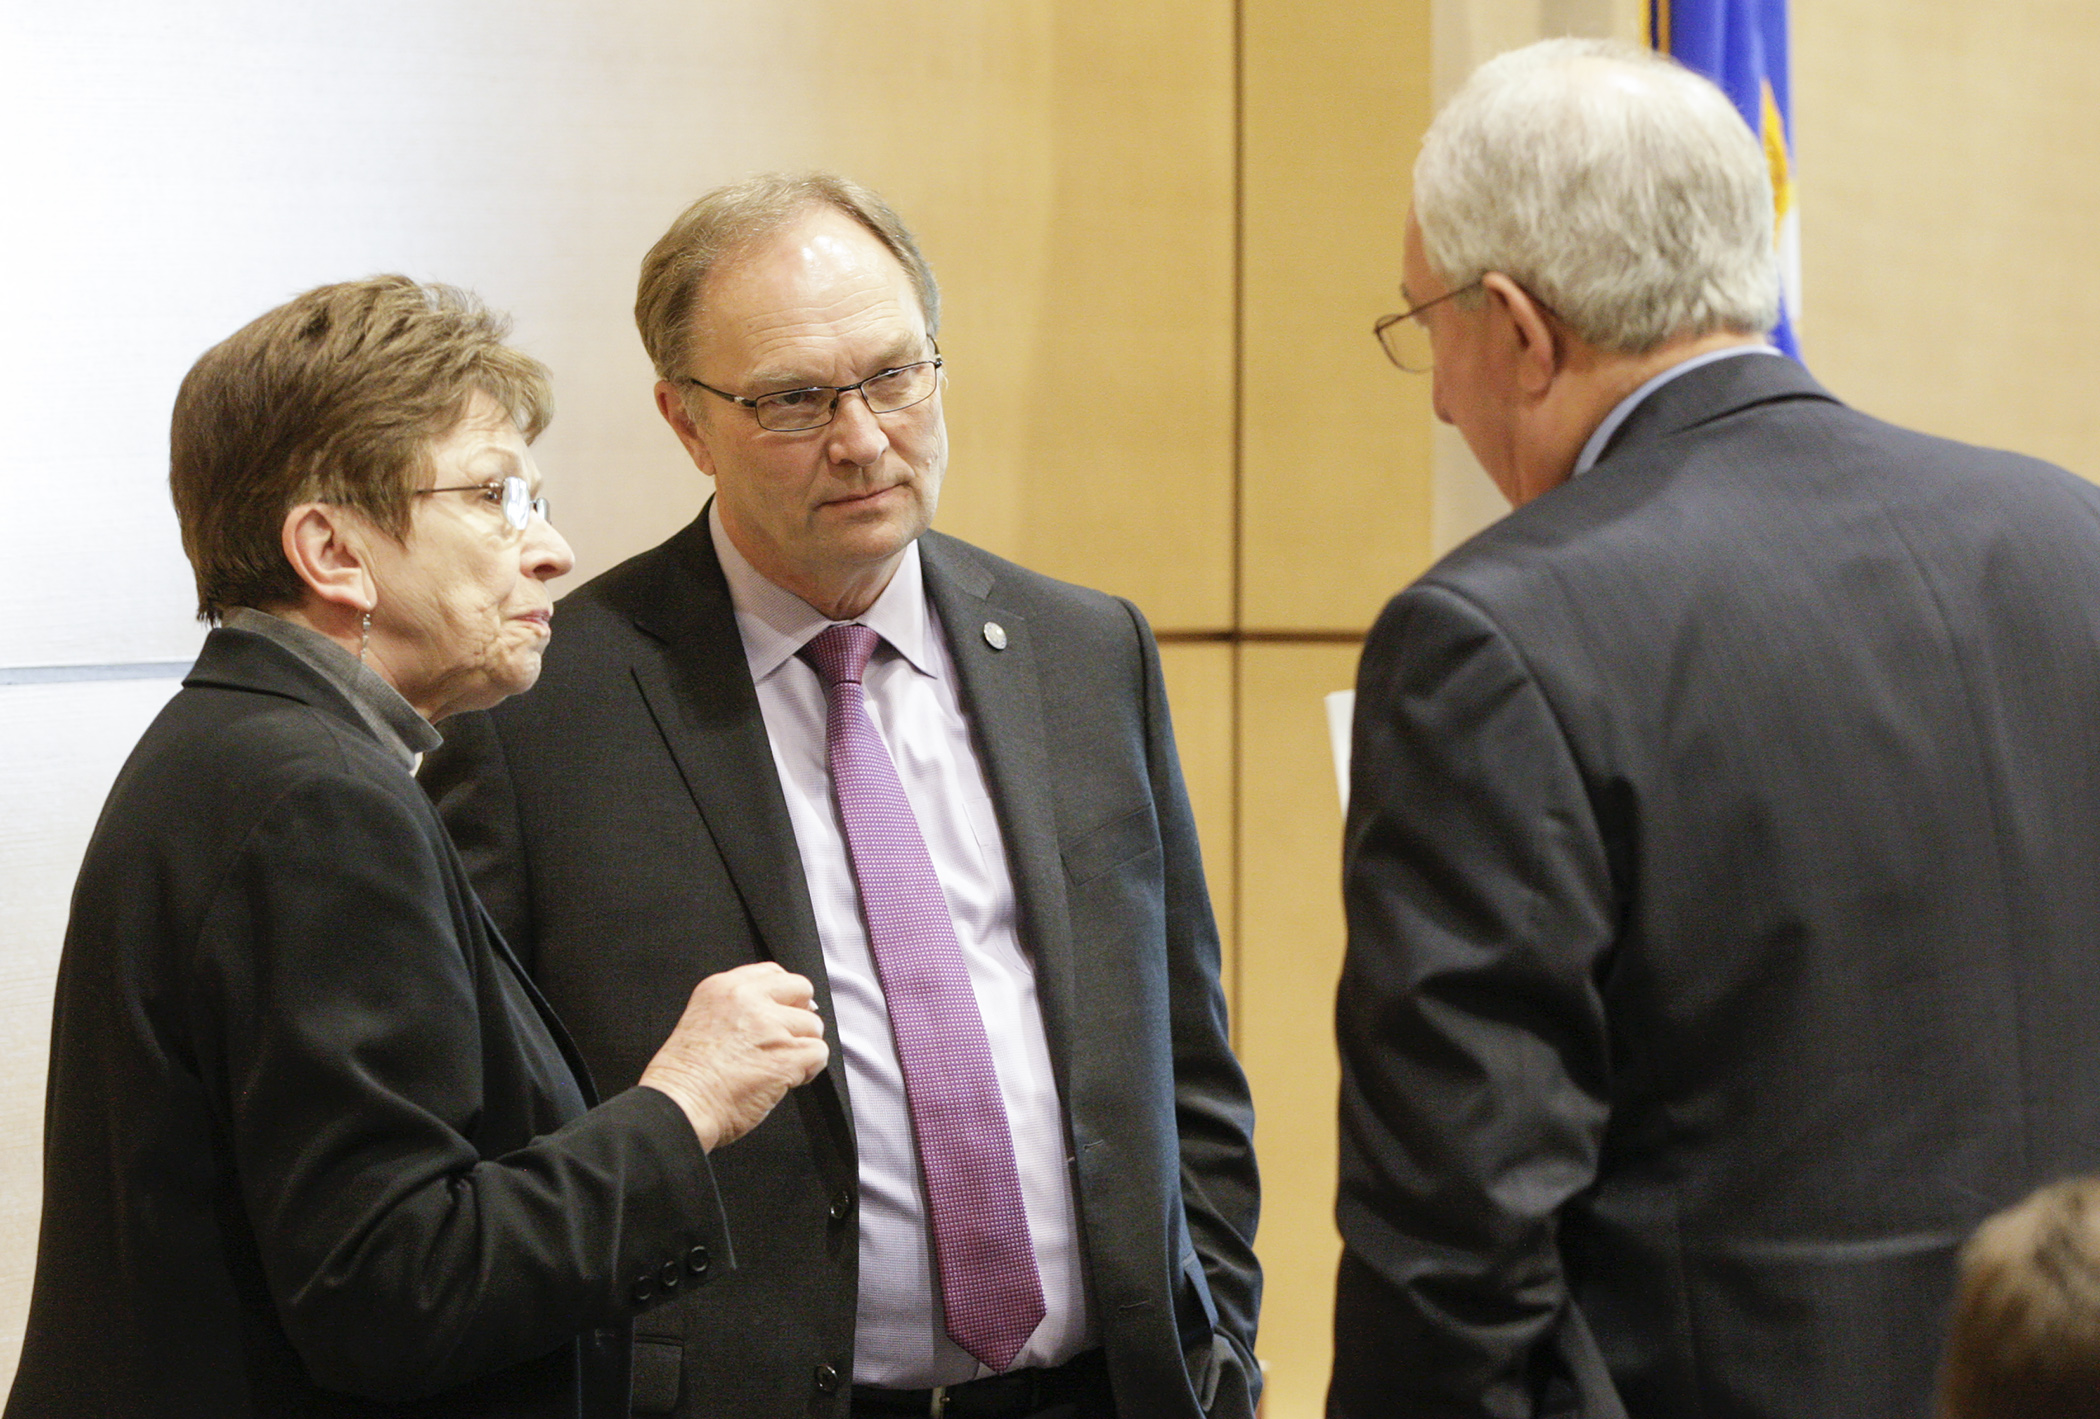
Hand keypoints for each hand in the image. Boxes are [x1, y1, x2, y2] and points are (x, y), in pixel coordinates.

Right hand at [638, 962, 828, 1150]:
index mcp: (723, 987)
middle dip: (799, 1015)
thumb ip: (739, 1008)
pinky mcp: (786, 1055)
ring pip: (813, 1026)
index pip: (773, 973)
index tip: (780, 1015)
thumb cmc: (686, 1078)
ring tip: (777, 1066)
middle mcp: (748, 1000)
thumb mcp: (703, 1019)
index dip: (783, 997)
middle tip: (785, 1039)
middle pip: (801, 989)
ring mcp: (769, 1026)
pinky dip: (809, 1070)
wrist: (680, 1106)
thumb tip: (780, 1011)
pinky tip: (786, 1080)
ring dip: (802, 1048)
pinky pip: (819, 1053)